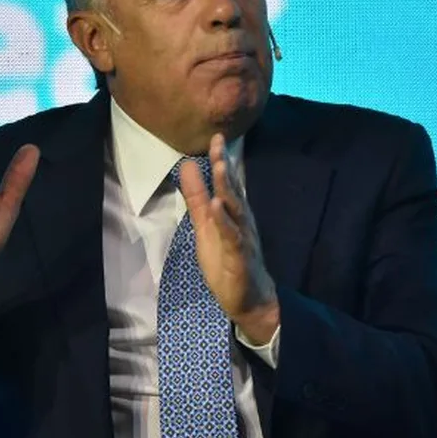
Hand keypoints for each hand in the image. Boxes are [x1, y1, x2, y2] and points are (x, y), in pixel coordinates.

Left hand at [179, 134, 278, 343]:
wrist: (250, 299)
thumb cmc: (228, 261)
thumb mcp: (206, 227)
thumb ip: (197, 199)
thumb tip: (186, 168)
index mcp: (233, 213)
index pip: (227, 183)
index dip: (221, 160)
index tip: (215, 137)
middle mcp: (241, 221)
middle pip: (233, 191)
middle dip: (225, 167)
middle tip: (219, 144)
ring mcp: (242, 238)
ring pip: (235, 210)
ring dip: (228, 188)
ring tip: (220, 167)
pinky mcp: (239, 257)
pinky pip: (233, 236)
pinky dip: (225, 221)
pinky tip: (217, 207)